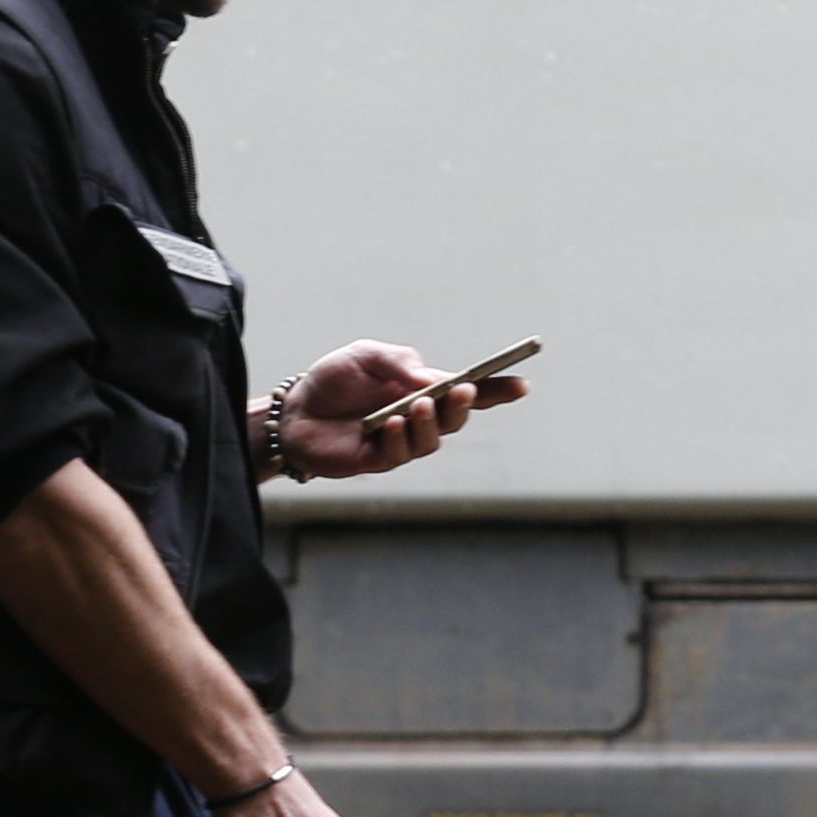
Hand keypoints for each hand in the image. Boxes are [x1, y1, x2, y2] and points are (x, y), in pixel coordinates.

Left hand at [275, 342, 528, 481]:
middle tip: (462, 390)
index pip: (468, 392)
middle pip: (456, 417)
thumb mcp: (366, 356)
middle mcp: (418, 418)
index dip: (497, 391)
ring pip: (432, 439)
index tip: (522, 385)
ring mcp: (401, 441)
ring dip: (430, 422)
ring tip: (418, 405)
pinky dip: (400, 436)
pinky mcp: (378, 460)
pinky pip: (400, 453)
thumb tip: (433, 378)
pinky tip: (391, 423)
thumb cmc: (333, 381)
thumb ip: (399, 363)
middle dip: (464, 405)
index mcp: (423, 388)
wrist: (294, 411)